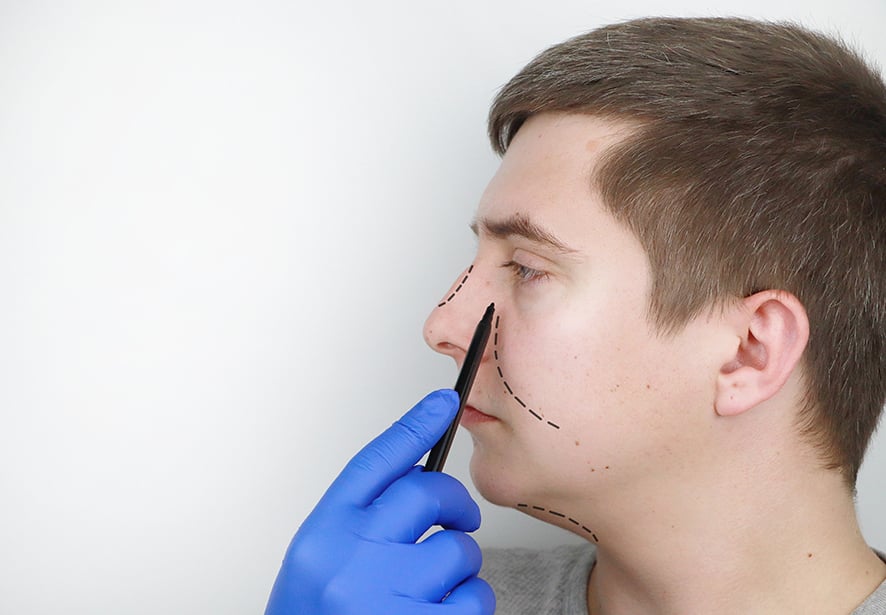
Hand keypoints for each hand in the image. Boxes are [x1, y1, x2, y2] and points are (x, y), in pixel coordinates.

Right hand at [265, 389, 494, 613]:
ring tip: (433, 589)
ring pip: (459, 551)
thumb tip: (421, 481)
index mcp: (323, 533)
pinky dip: (469, 604)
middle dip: (453, 506)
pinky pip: (474, 599)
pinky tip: (441, 614)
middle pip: (426, 494)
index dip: (415, 425)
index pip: (375, 462)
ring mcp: (383, 597)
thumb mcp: (324, 558)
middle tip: (456, 521)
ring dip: (460, 568)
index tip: (444, 401)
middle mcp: (349, 558)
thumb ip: (364, 519)